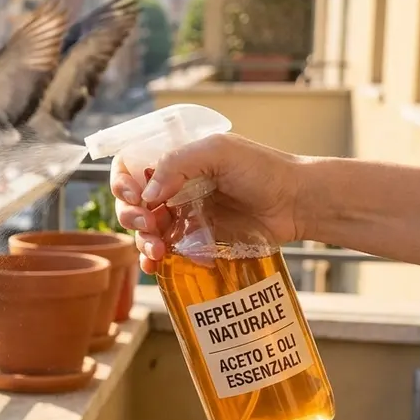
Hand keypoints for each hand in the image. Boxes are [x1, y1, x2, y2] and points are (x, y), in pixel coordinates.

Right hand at [110, 133, 306, 273]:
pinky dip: (153, 262)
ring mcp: (183, 216)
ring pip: (144, 231)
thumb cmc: (263, 169)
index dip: (122, 182)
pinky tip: (155, 267)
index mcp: (175, 162)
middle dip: (130, 215)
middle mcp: (173, 188)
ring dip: (142, 241)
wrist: (297, 203)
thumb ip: (178, 163)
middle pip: (131, 203)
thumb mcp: (219, 152)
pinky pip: (164, 253)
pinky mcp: (195, 242)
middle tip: (147, 224)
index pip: (129, 167)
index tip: (134, 195)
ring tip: (157, 251)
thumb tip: (148, 194)